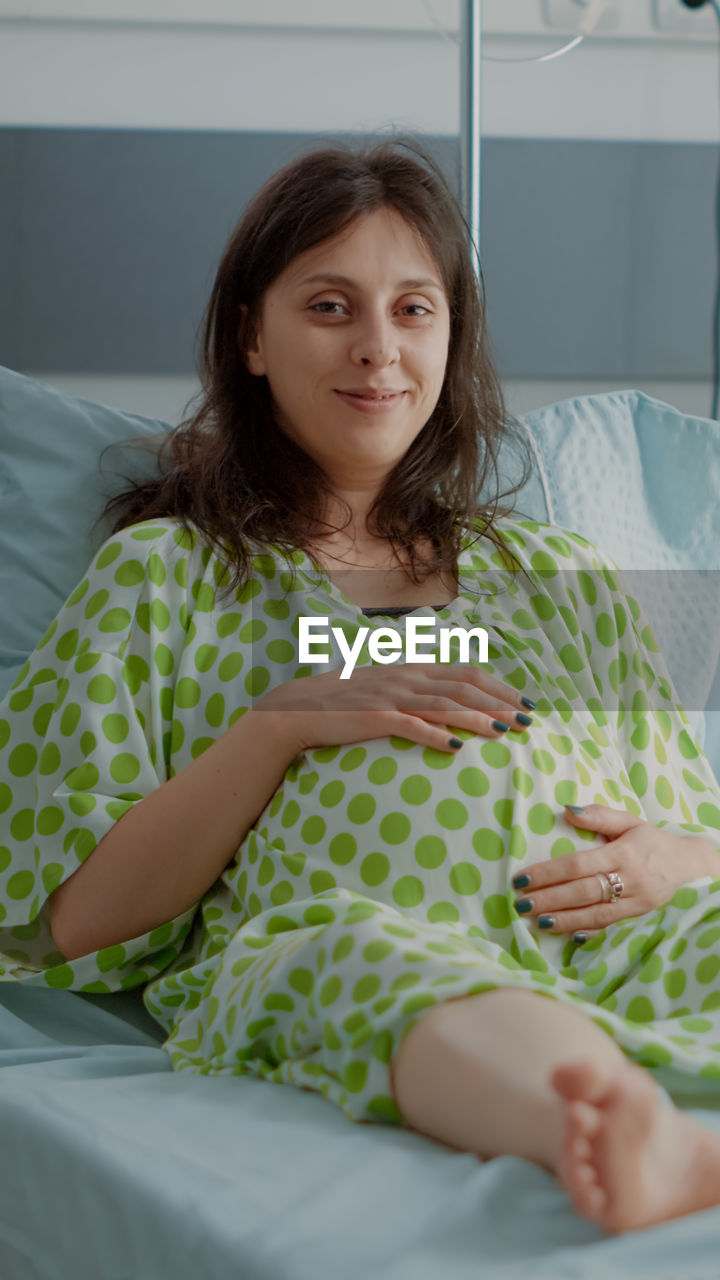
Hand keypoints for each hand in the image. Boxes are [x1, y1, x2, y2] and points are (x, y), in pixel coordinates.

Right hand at [255, 662, 535, 755]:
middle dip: (499, 703)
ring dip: (478, 719)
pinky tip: (457, 748)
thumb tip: (452, 706)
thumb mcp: (386, 688)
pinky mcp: (375, 718)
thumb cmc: (345, 703)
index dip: (499, 687)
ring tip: (504, 732)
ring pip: (445, 705)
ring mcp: (391, 696)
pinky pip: (411, 726)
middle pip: (464, 687)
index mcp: (413, 669)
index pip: (467, 673)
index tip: (524, 703)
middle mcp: (407, 677)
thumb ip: (418, 692)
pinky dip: (436, 736)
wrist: (298, 709)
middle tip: (527, 721)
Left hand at [512, 804, 719, 939]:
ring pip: (594, 913)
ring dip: (563, 919)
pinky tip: (568, 935)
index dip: (548, 872)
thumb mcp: (629, 821)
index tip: (523, 877)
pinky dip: (588, 931)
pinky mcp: (638, 916)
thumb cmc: (651, 840)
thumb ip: (599, 815)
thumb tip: (566, 810)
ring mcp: (635, 901)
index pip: (578, 864)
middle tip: (521, 903)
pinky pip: (610, 926)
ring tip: (537, 921)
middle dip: (549, 899)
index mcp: (622, 853)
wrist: (688, 865)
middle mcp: (628, 879)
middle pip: (582, 892)